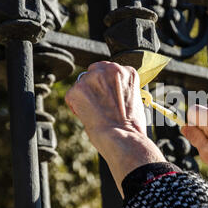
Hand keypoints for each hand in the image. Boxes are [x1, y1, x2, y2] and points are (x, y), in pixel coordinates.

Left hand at [65, 62, 165, 196]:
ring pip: (82, 83)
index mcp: (127, 72)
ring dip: (86, 97)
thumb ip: (122, 89)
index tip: (109, 98)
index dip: (108, 86)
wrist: (124, 138)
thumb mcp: (135, 99)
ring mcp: (92, 78)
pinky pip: (72, 96)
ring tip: (97, 113)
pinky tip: (88, 116)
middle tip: (101, 105)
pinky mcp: (77, 90)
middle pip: (95, 73)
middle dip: (95, 87)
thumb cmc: (132, 126)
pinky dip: (76, 106)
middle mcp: (110, 69)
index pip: (111, 71)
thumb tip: (112, 92)